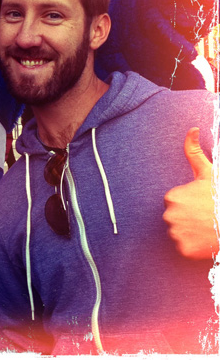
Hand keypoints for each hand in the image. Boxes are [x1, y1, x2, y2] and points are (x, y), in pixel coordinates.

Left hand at [163, 128, 217, 259]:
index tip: (202, 204)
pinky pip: (184, 248)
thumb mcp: (208, 172)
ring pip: (179, 233)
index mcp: (172, 197)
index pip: (174, 203)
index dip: (189, 204)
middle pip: (175, 218)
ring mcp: (176, 233)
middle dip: (188, 218)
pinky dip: (194, 247)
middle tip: (205, 217)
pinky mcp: (184, 249)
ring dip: (190, 232)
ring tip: (206, 227)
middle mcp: (169, 215)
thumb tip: (192, 129)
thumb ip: (194, 151)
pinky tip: (206, 240)